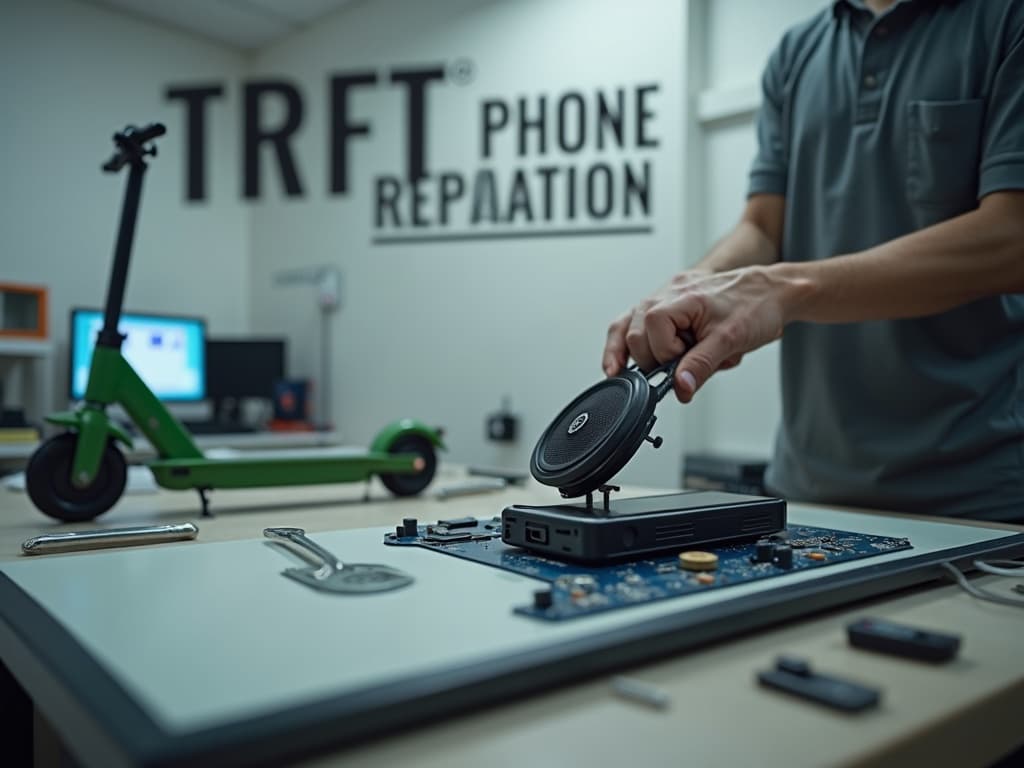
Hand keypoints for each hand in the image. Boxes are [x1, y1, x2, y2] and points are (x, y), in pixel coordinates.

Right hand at [603, 266, 787, 402]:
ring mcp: (664, 297)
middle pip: (633, 333)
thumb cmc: (756, 306)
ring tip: (638, 370)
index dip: (666, 356)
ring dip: (638, 352)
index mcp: (682, 297)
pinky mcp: (667, 305)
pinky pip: (636, 323)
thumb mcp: (731, 341)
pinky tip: (621, 361)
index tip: (683, 367)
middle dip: (653, 358)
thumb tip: (680, 388)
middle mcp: (666, 293)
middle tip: (677, 367)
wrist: (771, 291)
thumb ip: (701, 366)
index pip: (651, 331)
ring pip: (627, 326)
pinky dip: (632, 342)